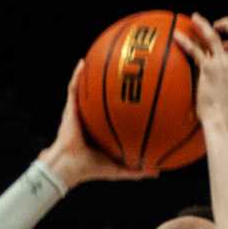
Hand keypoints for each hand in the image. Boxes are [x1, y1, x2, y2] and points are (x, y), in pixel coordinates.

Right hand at [38, 61, 158, 187]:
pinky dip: (76, 75)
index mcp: (101, 131)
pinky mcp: (69, 110)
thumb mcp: (119, 168)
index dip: (123, 104)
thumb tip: (158, 172)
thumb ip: (137, 170)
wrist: (70, 166)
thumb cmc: (91, 169)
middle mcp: (90, 119)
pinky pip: (73, 88)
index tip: (138, 93)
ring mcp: (79, 113)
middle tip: (126, 70)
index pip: (113, 114)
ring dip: (91, 74)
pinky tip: (82, 63)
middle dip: (111, 84)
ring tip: (101, 56)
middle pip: (101, 98)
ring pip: (86, 89)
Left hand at [174, 13, 227, 126]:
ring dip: (203, 24)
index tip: (226, 47)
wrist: (222, 122)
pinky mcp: (209, 68)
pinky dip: (185, 41)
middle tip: (216, 24)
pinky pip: (195, 50)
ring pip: (214, 36)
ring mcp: (223, 64)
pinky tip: (175, 36)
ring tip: (194, 18)